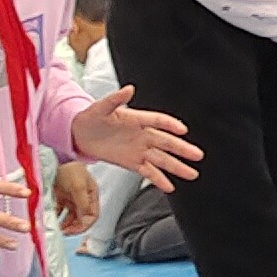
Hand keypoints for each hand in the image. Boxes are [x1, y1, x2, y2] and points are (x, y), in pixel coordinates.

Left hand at [53, 160, 100, 234]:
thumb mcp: (78, 186)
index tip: (72, 232)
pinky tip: (50, 220)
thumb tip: (84, 219)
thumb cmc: (70, 169)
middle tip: (62, 233)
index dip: (84, 226)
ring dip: (64, 224)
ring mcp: (71, 198)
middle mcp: (82, 199)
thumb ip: (82, 203)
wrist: (56, 156)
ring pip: (70, 217)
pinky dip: (55, 216)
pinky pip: (59, 211)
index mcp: (91, 196)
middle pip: (81, 219)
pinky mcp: (60, 196)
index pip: (92, 216)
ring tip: (56, 229)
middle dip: (73, 227)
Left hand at [69, 86, 199, 183]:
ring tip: (192, 173)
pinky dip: (158, 179)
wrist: (79, 134)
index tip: (182, 130)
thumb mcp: (100, 107)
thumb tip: (128, 89)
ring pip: (162, 159)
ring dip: (177, 166)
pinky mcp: (132, 163)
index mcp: (137, 119)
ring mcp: (139, 150)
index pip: (158, 121)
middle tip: (197, 154)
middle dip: (182, 149)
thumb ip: (115, 100)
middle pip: (166, 142)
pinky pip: (148, 172)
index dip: (170, 125)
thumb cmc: (91, 117)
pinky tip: (170, 187)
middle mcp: (142, 135)